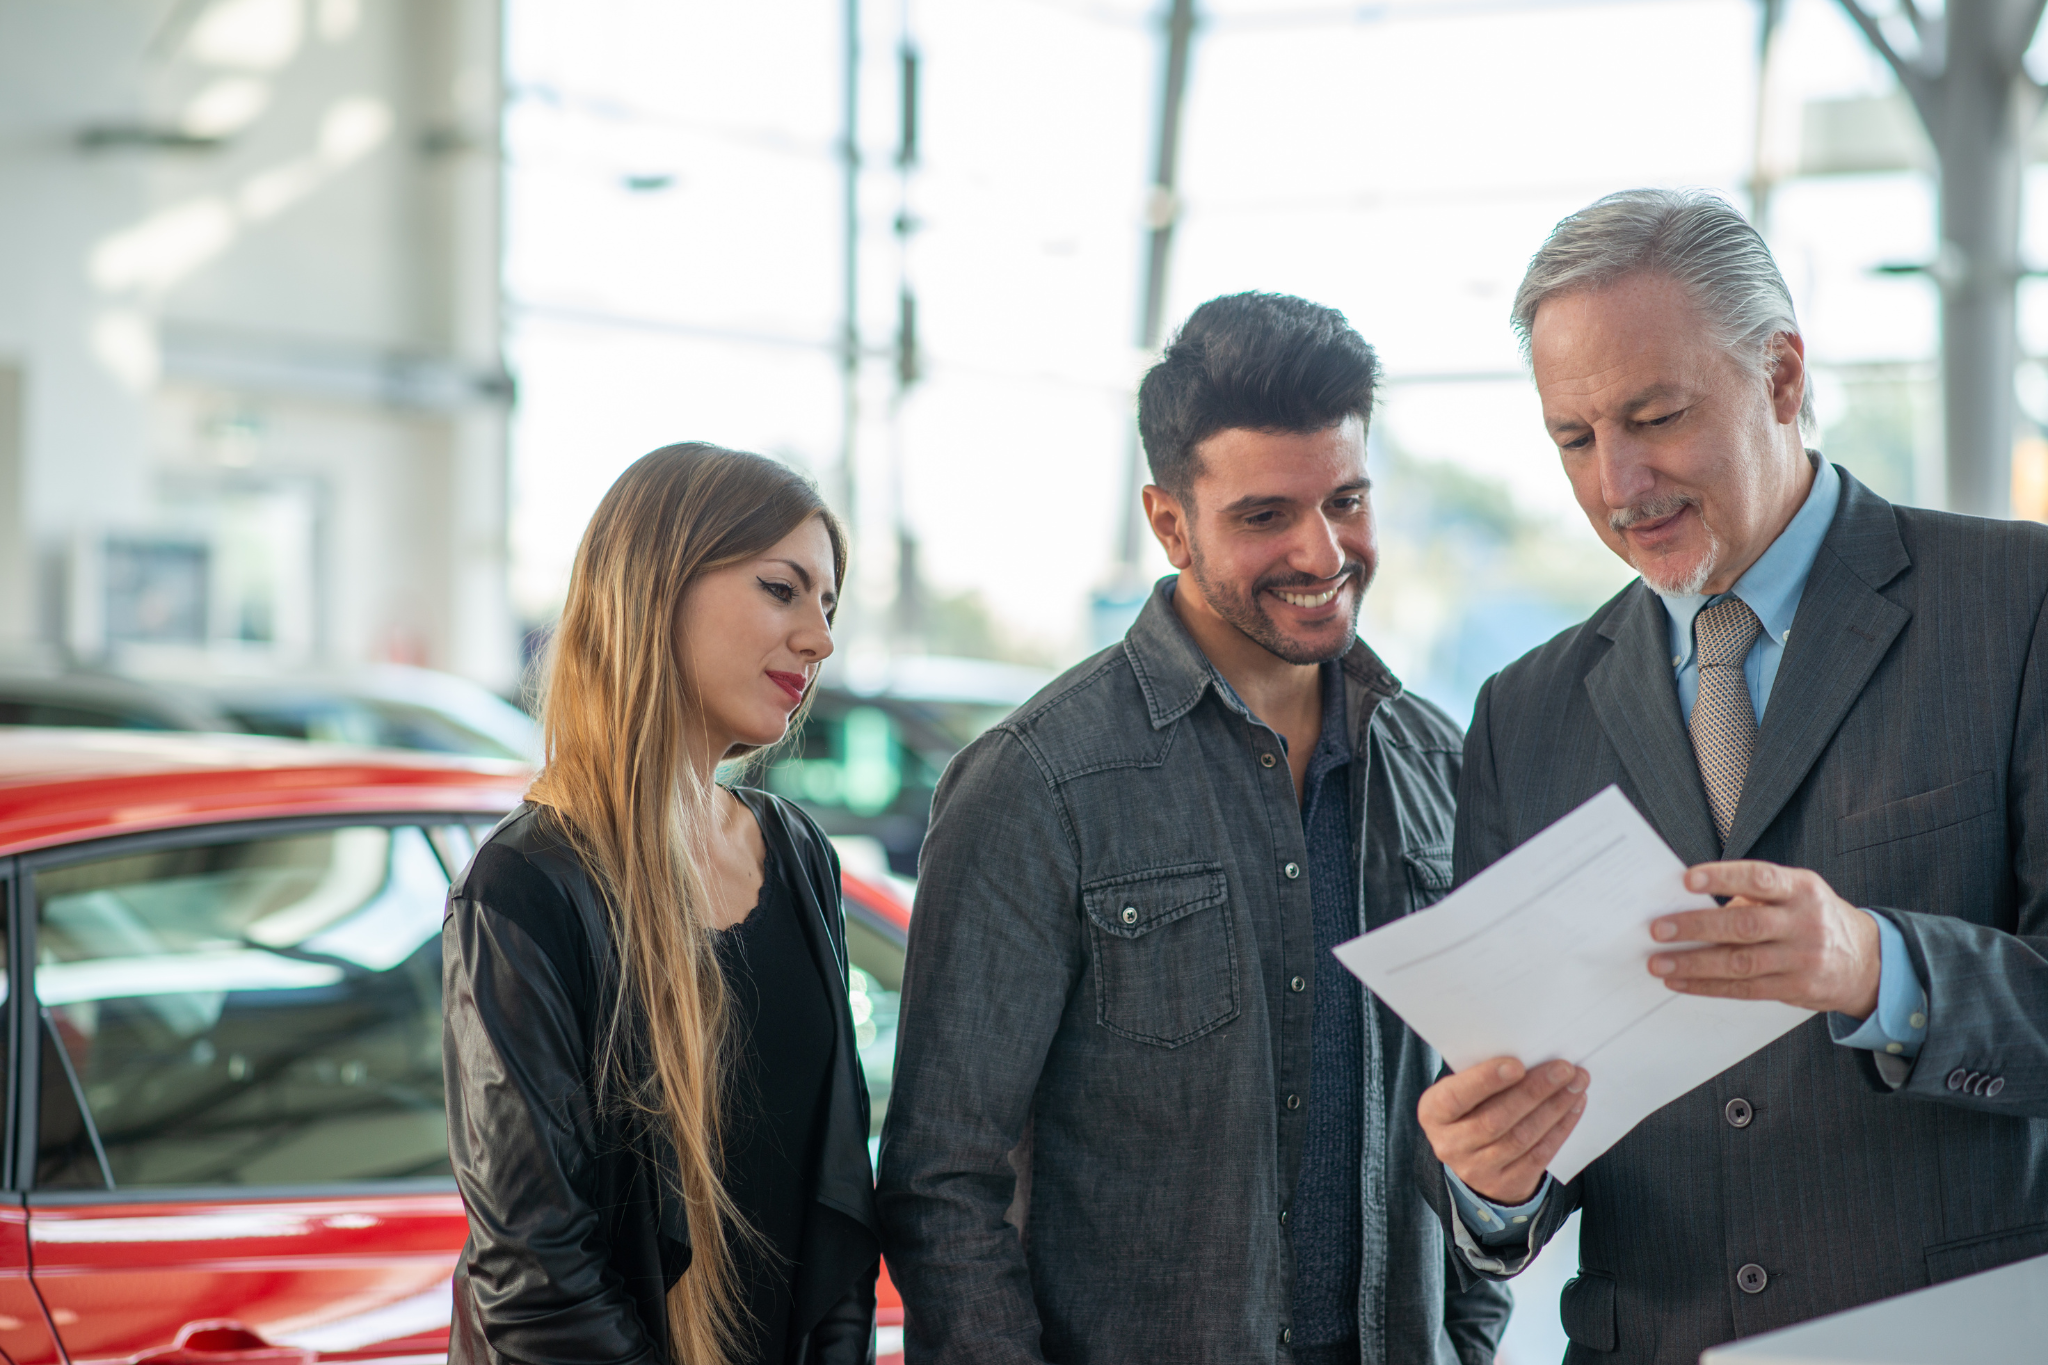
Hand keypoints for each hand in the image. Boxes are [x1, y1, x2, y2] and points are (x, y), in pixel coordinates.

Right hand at [1417, 1057, 1588, 1205]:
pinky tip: (1574, 1106)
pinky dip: (1560, 1128)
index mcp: (1433, 1112)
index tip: (1518, 1064)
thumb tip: (1532, 1056)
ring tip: (1576, 1084)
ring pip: (1521, 1138)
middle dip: (1535, 1091)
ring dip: (1554, 1108)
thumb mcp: (1463, 1090)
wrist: (1474, 1157)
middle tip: (1564, 1069)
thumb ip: (1484, 1076)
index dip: (1486, 1081)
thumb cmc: (1472, 1106)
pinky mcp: (1505, 1184)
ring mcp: (1476, 1169)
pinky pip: (1538, 1155)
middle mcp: (1449, 1144)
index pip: (1456, 1097)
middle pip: (1496, 1119)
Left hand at [1649, 861, 1879, 1016]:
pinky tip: (1681, 982)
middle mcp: (1805, 922)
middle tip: (1658, 929)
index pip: (1760, 878)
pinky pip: (1745, 989)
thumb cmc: (1814, 918)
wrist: (1869, 961)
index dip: (1723, 878)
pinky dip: (1708, 986)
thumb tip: (1689, 905)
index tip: (1687, 880)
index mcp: (1802, 889)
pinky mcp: (1797, 988)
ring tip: (1658, 963)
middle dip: (1697, 927)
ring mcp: (1803, 959)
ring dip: (1693, 964)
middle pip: (1745, 925)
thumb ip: (1753, 897)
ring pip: (1740, 963)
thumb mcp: (1796, 894)